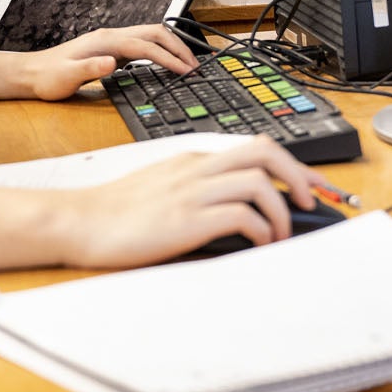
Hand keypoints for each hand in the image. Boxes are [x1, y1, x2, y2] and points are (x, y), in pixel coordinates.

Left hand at [21, 25, 196, 100]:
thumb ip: (89, 68)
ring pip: (151, 35)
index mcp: (105, 41)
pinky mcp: (111, 49)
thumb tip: (112, 63)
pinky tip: (166, 64)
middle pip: (155, 33)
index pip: (146, 46)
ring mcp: (112, 41)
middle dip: (178, 47)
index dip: (168, 58)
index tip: (185, 71)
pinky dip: (160, 52)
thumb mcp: (66, 77)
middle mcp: (111, 36)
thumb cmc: (48, 78)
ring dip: (172, 47)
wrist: (32, 74)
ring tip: (187, 64)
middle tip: (195, 66)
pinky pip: (144, 45)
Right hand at [60, 138, 327, 267]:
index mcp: (193, 160)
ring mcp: (191, 192)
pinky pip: (238, 214)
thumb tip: (237, 207)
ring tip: (282, 233)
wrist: (80, 221)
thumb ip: (198, 188)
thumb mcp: (163, 188)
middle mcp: (197, 169)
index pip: (254, 148)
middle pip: (265, 152)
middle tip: (309, 203)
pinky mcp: (184, 219)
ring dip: (280, 209)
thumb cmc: (117, 212)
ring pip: (257, 181)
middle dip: (298, 176)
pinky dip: (259, 228)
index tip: (311, 185)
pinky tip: (258, 243)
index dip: (292, 165)